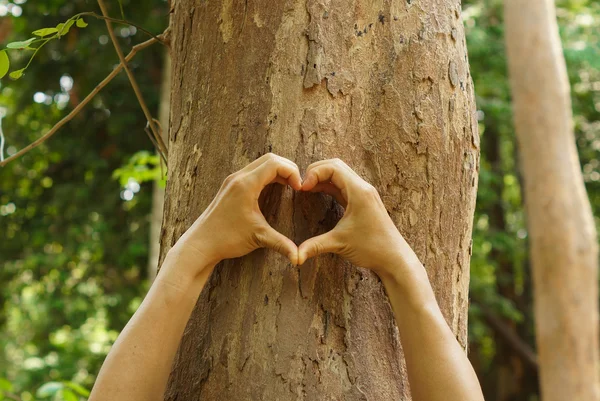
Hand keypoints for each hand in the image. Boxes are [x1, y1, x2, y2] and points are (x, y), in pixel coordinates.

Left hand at [172, 153, 301, 274]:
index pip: (275, 164)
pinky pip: (253, 171)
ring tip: (290, 186)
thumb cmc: (226, 239)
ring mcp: (233, 180)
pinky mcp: (230, 186)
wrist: (201, 244)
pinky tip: (274, 189)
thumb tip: (299, 258)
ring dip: (277, 171)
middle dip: (287, 168)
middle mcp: (239, 177)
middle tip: (298, 184)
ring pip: (261, 163)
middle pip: (270, 158)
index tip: (299, 188)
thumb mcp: (258, 238)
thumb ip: (281, 244)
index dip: (292, 172)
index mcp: (246, 184)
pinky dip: (267, 175)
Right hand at [298, 158, 407, 276]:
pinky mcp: (363, 201)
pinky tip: (317, 192)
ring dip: (322, 177)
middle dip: (316, 171)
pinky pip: (344, 185)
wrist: (394, 258)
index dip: (314, 173)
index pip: (333, 167)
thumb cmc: (372, 248)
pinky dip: (329, 185)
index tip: (302, 187)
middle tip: (301, 185)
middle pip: (336, 166)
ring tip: (306, 188)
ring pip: (340, 174)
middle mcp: (363, 188)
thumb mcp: (339, 244)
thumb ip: (315, 246)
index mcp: (358, 191)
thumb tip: (295, 257)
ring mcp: (364, 194)